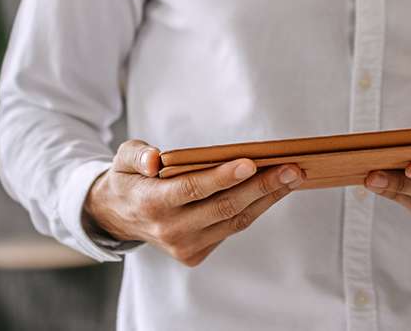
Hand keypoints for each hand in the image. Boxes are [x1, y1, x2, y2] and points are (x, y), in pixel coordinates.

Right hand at [84, 139, 300, 266]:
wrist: (118, 216)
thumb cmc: (130, 178)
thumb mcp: (123, 158)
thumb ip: (138, 155)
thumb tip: (154, 159)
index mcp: (151, 203)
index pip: (192, 189)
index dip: (222, 177)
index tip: (251, 162)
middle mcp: (169, 229)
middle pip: (223, 207)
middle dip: (262, 187)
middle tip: (291, 168)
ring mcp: (184, 246)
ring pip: (235, 221)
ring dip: (267, 198)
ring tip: (292, 177)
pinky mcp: (195, 254)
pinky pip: (232, 229)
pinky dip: (255, 209)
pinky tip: (273, 190)